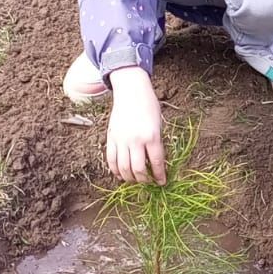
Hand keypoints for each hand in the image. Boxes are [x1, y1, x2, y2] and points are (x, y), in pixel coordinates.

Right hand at [106, 66, 165, 184]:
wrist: (131, 91)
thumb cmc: (149, 106)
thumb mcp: (158, 125)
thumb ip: (156, 144)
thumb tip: (155, 164)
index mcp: (151, 136)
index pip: (156, 163)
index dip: (159, 176)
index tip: (161, 182)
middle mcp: (135, 140)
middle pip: (138, 169)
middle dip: (144, 180)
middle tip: (148, 182)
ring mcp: (121, 140)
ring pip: (123, 168)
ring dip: (130, 178)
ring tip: (135, 180)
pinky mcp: (111, 138)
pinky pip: (111, 159)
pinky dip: (115, 170)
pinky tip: (121, 175)